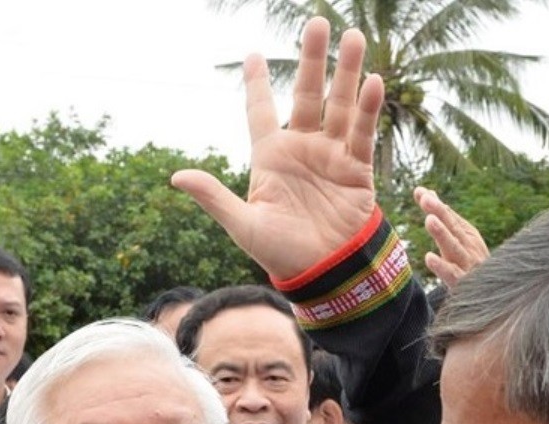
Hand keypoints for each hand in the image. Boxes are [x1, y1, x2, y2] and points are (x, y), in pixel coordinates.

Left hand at [171, 17, 382, 280]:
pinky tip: (372, 83)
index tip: (253, 54)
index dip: (257, 84)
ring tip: (353, 37)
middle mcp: (302, 150)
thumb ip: (214, 198)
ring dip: (347, 73)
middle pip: (308, 95)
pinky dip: (367, 109)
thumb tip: (176, 177)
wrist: (324, 274)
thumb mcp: (243, 225)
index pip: (261, 111)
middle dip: (313, 59)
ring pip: (339, 106)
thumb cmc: (280, 253)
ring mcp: (331, 156)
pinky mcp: (357, 170)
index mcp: (271, 158)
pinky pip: (362, 134)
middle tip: (318, 22)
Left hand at [415, 186, 489, 287]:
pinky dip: (442, 266)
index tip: (419, 191)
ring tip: (429, 220)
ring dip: (442, 233)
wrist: (491, 294)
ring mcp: (468, 264)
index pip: (448, 216)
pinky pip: (452, 274)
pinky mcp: (465, 283)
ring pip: (454, 247)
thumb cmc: (469, 263)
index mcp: (467, 235)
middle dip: (439, 212)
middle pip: (452, 227)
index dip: (434, 204)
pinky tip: (429, 258)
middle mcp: (468, 246)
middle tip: (426, 199)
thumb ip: (443, 217)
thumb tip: (427, 193)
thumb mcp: (458, 238)